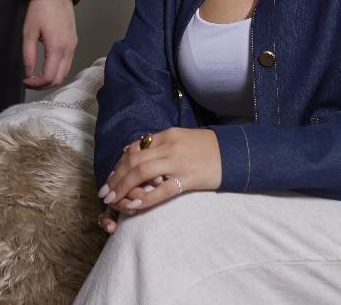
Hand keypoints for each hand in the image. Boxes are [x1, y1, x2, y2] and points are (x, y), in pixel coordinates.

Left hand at [21, 0, 75, 88]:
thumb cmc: (41, 8)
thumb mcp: (29, 32)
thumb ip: (28, 55)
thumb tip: (28, 72)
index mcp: (57, 47)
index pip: (49, 76)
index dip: (36, 83)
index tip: (25, 80)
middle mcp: (68, 49)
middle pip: (60, 79)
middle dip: (44, 85)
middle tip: (30, 82)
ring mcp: (73, 46)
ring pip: (65, 72)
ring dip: (51, 78)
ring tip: (36, 76)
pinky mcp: (73, 42)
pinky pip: (67, 63)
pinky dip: (57, 70)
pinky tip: (46, 67)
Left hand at [98, 128, 221, 214]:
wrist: (235, 153)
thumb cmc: (207, 148)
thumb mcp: (182, 138)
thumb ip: (160, 144)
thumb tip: (134, 152)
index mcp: (167, 135)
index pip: (135, 148)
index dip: (120, 164)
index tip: (112, 177)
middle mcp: (169, 145)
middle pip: (134, 159)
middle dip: (116, 177)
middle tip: (105, 192)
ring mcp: (178, 162)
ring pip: (142, 172)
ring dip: (123, 186)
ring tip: (112, 200)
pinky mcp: (188, 179)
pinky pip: (162, 190)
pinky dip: (145, 198)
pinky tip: (133, 205)